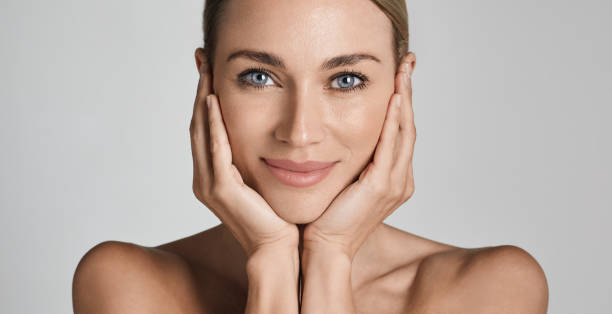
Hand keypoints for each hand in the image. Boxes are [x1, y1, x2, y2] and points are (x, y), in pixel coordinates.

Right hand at [189, 50, 297, 258]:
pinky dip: (213, 125)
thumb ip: (254, 158)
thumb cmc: (276, 216)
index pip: (206, 128)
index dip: (205, 98)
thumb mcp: (262, 179)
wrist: (278, 248)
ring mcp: (209, 184)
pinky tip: (214, 101)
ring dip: (203, 100)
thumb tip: (266, 133)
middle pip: (198, 125)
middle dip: (200, 90)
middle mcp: (205, 178)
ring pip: (201, 132)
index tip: (209, 70)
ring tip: (206, 71)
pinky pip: (215, 150)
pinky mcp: (220, 189)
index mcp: (213, 175)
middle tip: (203, 60)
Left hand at [302, 55, 416, 259]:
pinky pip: (390, 146)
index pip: (401, 132)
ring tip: (403, 71)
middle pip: (408, 127)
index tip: (400, 75)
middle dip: (408, 92)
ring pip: (404, 132)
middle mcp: (400, 179)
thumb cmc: (329, 216)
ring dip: (404, 99)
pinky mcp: (381, 187)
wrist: (324, 247)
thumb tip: (343, 136)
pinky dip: (393, 121)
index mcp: (393, 178)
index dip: (402, 102)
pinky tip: (393, 99)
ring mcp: (394, 184)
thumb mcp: (346, 182)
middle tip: (407, 63)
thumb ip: (354, 161)